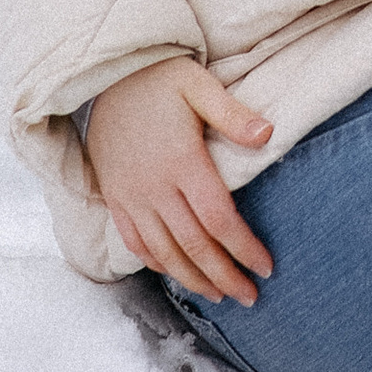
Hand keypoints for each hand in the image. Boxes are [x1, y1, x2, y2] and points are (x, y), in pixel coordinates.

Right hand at [83, 52, 276, 301]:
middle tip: (250, 297)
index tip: (266, 267)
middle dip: (225, 276)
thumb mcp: (198, 84)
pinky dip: (156, 263)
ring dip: (193, 279)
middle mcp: (154, 185)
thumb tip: (268, 135)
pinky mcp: (114, 196)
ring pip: (164, 252)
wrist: (103, 74)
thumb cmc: (159, 78)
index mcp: (181, 161)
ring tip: (219, 296)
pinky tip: (176, 274)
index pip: (218, 219)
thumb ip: (232, 114)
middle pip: (194, 245)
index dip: (243, 248)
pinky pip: (135, 241)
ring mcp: (131, 195)